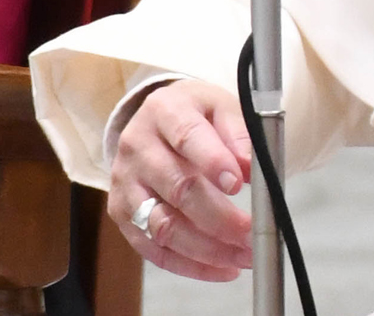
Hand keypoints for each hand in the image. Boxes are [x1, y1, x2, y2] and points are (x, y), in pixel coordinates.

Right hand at [108, 80, 254, 281]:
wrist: (159, 119)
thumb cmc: (197, 114)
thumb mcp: (222, 106)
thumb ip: (238, 131)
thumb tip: (248, 165)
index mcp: (164, 110)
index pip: (187, 136)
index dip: (212, 162)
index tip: (239, 184)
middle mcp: (136, 146)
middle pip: (177, 189)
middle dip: (219, 217)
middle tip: (252, 234)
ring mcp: (125, 182)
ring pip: (163, 225)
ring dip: (207, 249)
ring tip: (243, 256)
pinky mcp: (121, 213)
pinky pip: (153, 248)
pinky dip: (189, 264)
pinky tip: (222, 268)